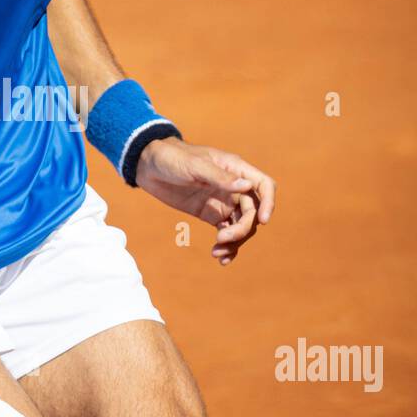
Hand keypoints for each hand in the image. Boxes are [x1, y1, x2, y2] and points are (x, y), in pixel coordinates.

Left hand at [134, 137, 276, 264]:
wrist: (148, 167)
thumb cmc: (172, 158)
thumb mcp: (195, 166)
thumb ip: (220, 177)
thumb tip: (247, 186)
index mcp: (236, 169)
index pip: (264, 186)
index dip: (268, 203)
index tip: (262, 220)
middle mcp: (234, 187)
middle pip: (253, 212)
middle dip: (242, 228)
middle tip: (222, 238)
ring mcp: (224, 202)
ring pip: (241, 225)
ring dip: (235, 241)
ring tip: (217, 253)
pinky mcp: (211, 214)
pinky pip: (227, 231)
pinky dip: (228, 246)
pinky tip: (221, 258)